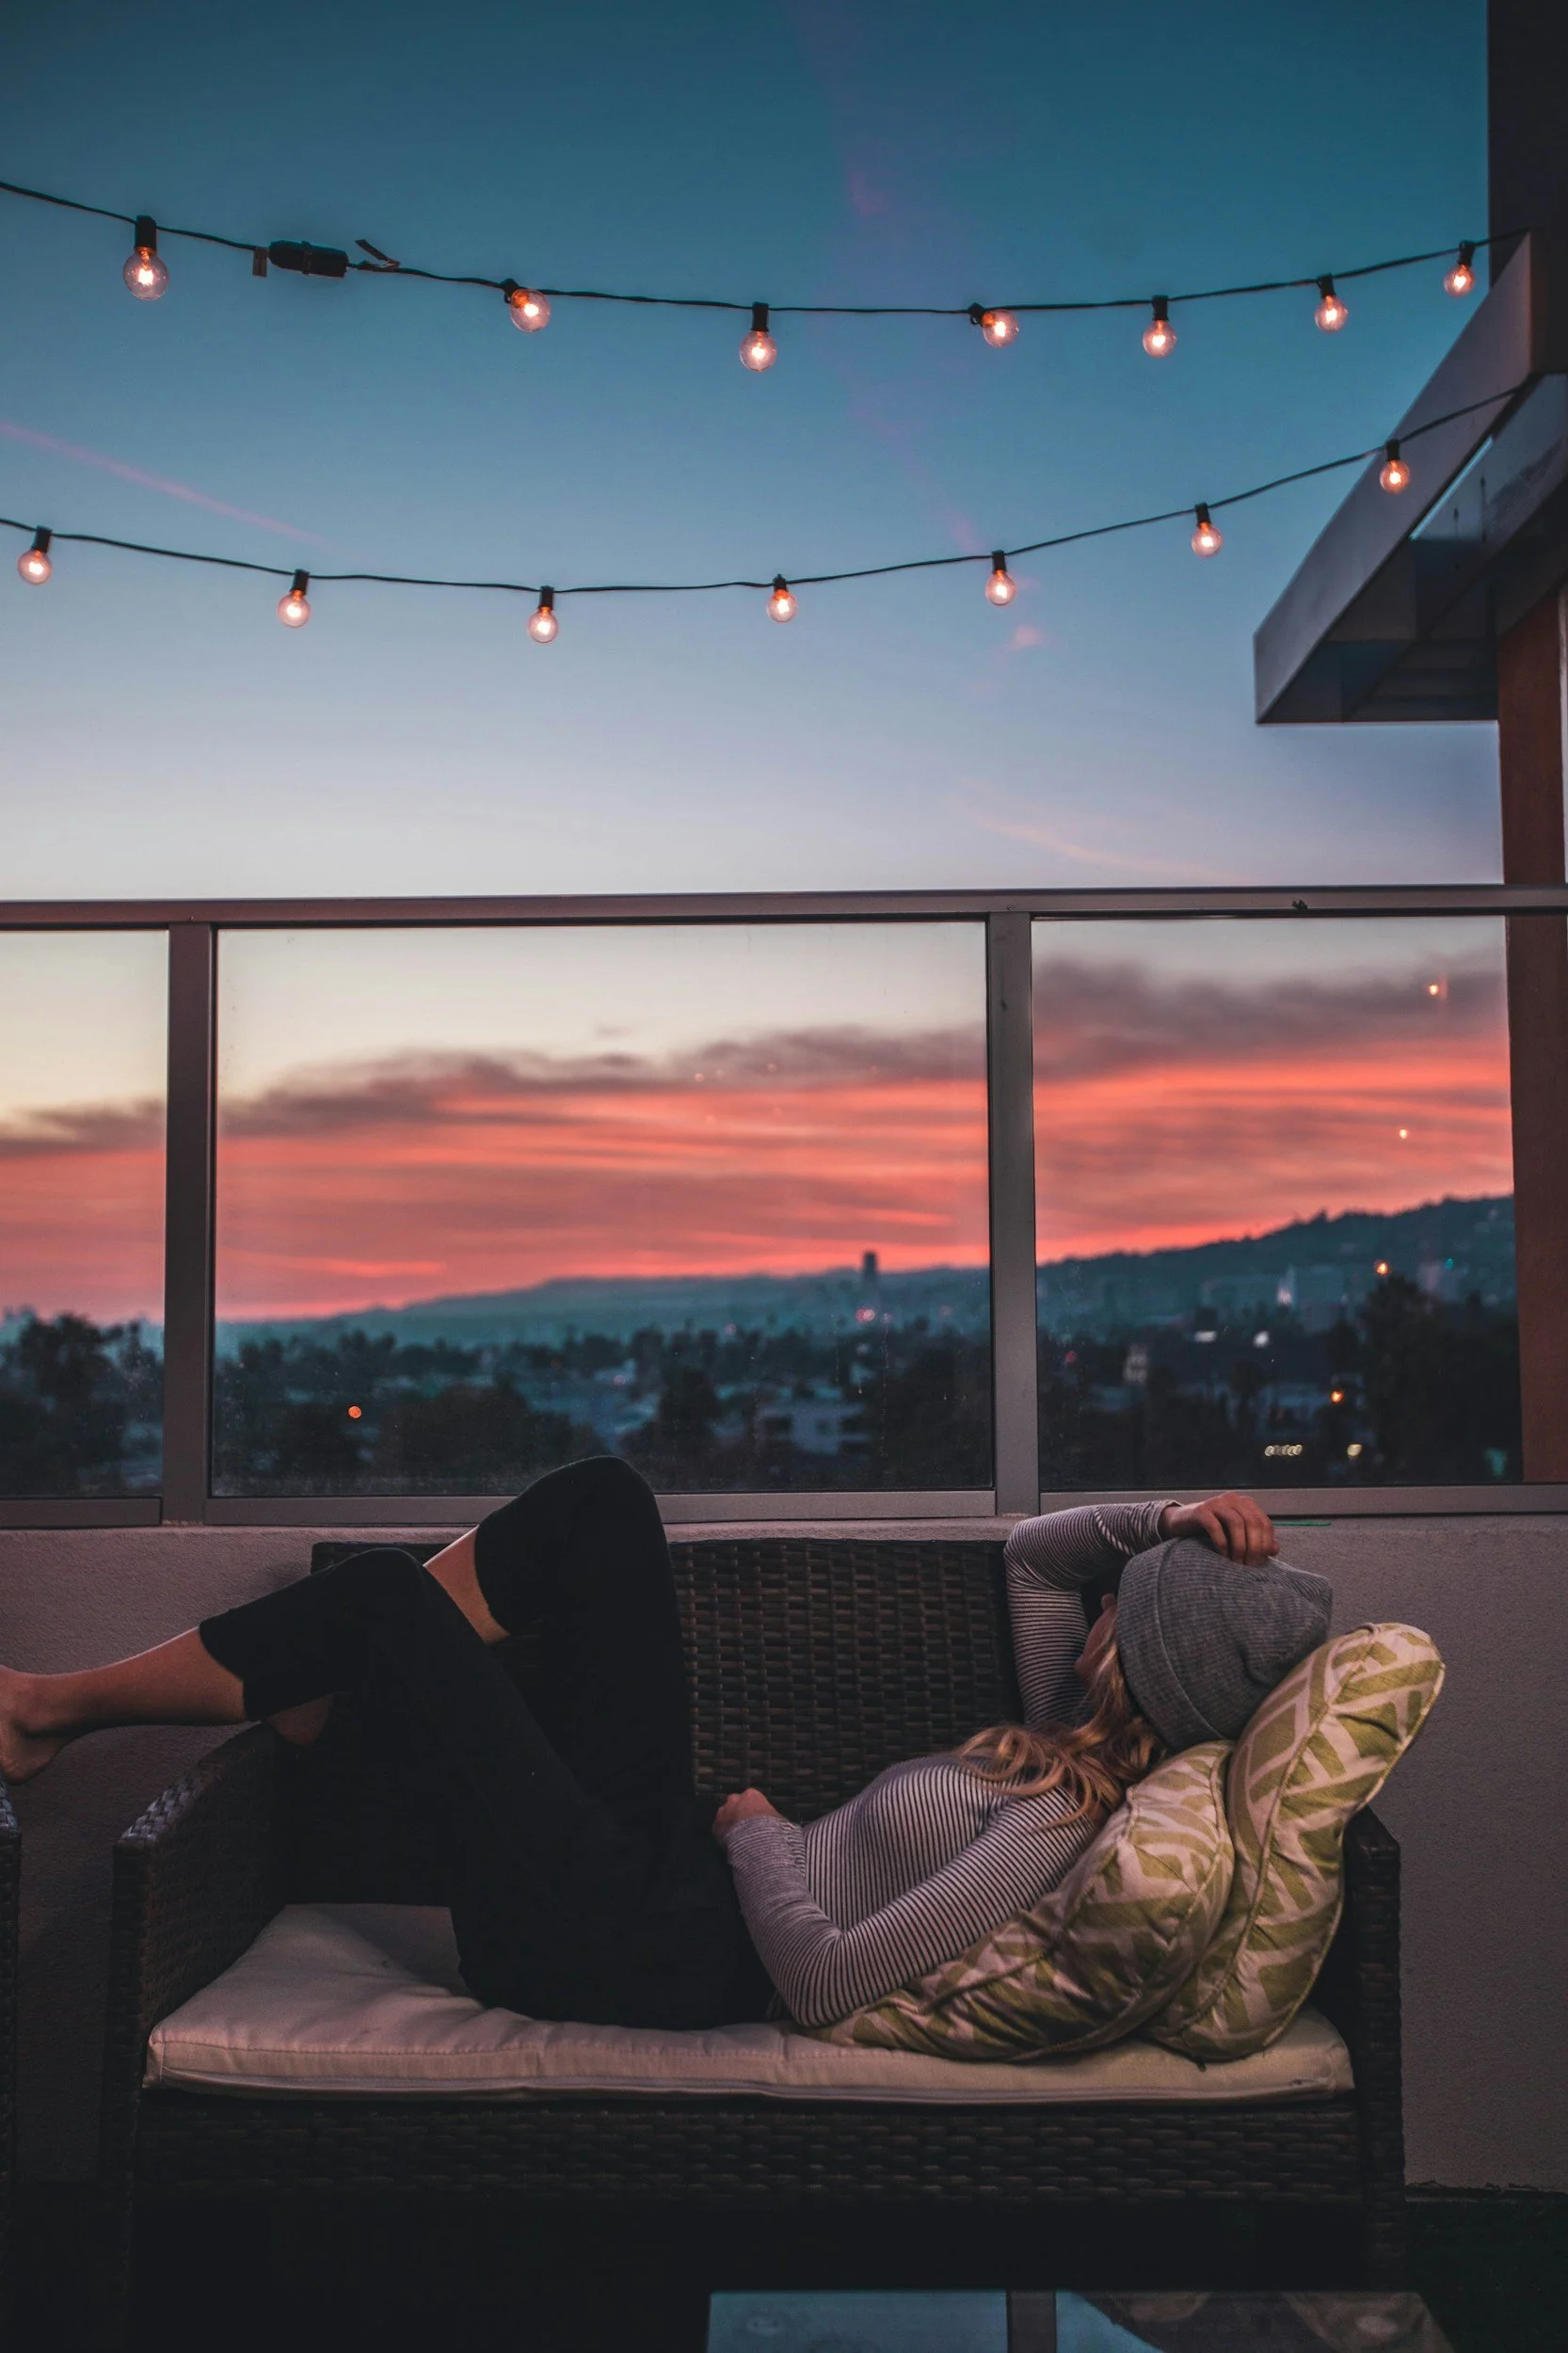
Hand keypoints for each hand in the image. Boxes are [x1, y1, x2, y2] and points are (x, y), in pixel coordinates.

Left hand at [713, 1788, 783, 1841]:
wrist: (755, 1842)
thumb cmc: (770, 1829)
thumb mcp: (779, 1820)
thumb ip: (774, 1817)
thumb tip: (778, 1822)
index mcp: (752, 1795)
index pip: (751, 1797)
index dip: (754, 1808)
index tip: (757, 1817)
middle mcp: (735, 1800)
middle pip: (735, 1803)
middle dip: (739, 1812)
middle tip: (746, 1825)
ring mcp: (723, 1812)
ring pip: (725, 1815)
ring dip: (730, 1822)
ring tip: (737, 1835)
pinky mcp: (715, 1827)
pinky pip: (718, 1828)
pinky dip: (723, 1833)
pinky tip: (730, 1842)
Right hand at [1160, 1492, 1277, 1566]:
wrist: (1182, 1523)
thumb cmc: (1213, 1531)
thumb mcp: (1237, 1535)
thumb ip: (1256, 1540)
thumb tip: (1275, 1550)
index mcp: (1246, 1503)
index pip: (1265, 1523)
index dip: (1266, 1544)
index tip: (1260, 1563)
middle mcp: (1233, 1499)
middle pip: (1253, 1522)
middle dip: (1254, 1547)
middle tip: (1249, 1566)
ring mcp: (1216, 1502)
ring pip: (1236, 1523)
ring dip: (1239, 1546)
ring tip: (1236, 1562)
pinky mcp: (1201, 1510)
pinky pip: (1215, 1526)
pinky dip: (1222, 1543)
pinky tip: (1223, 1555)